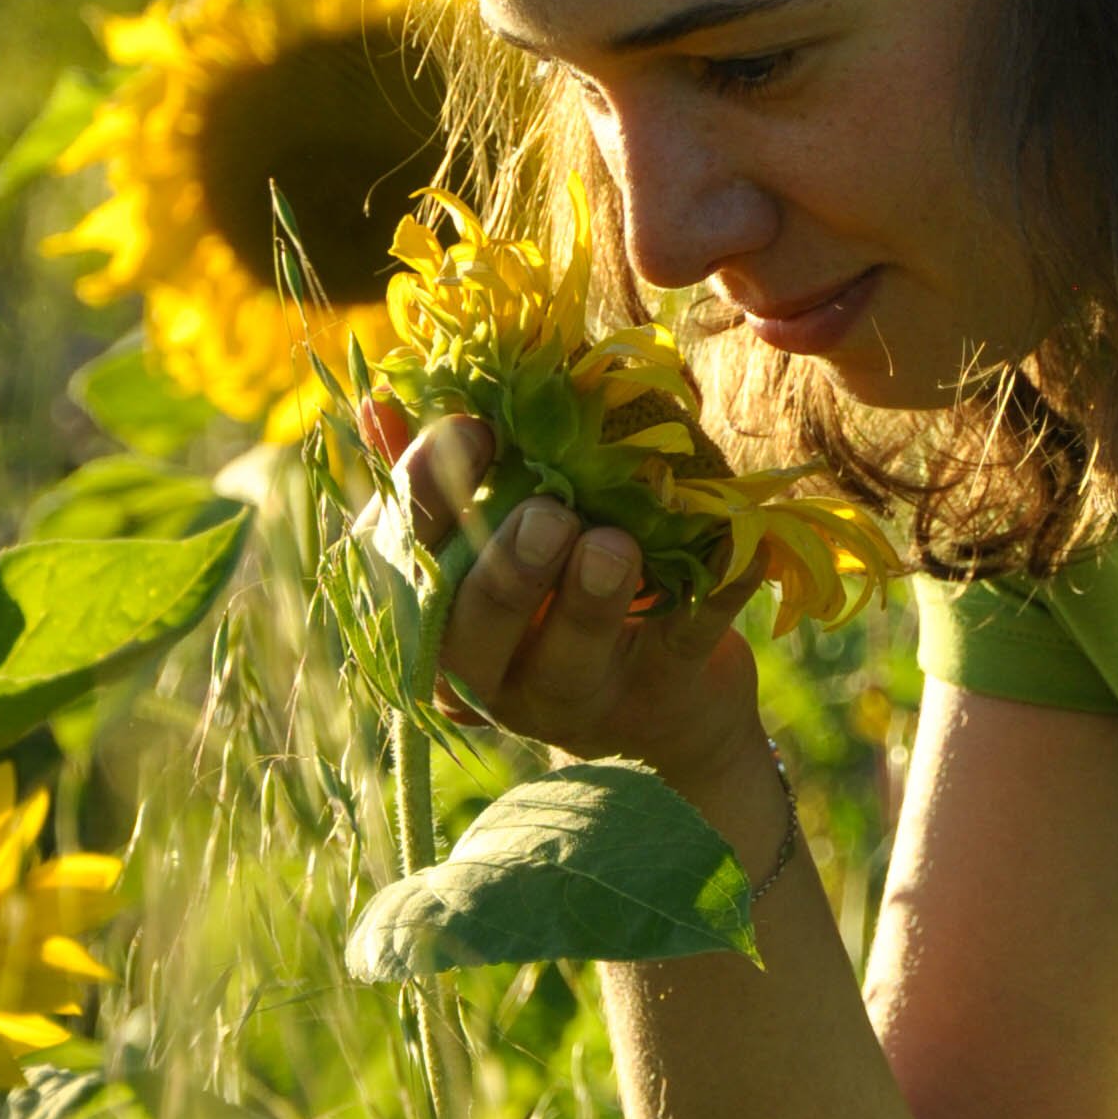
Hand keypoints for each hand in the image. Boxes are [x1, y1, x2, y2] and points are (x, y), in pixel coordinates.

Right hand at [382, 407, 764, 796]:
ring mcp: (580, 697)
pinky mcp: (664, 700)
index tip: (474, 429)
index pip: (405, 563)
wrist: (666, 716)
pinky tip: (737, 542)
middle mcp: (496, 671)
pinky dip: (716, 590)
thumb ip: (444, 482)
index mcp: (444, 618)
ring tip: (612, 542)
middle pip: (472, 632)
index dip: (426, 497)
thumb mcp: (498, 545)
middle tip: (547, 513)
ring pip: (569, 658)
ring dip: (590, 597)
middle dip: (506, 570)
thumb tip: (380, 403)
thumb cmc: (563, 601)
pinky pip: (687, 642)